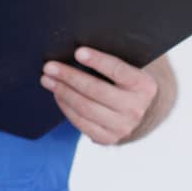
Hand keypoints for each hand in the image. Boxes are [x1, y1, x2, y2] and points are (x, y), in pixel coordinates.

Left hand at [41, 47, 158, 145]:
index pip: (118, 70)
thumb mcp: (128, 70)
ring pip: (86, 108)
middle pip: (96, 90)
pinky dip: (66, 108)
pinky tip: (57, 95)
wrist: (141, 111)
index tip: (78, 52)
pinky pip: (82, 123)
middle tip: (49, 67)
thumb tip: (77, 52)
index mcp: (143, 85)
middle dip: (69, 77)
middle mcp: (135, 108)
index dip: (97, 61)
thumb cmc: (126, 82)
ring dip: (63, 92)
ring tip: (47, 80)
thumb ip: (109, 62)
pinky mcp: (109, 138)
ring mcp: (123, 126)